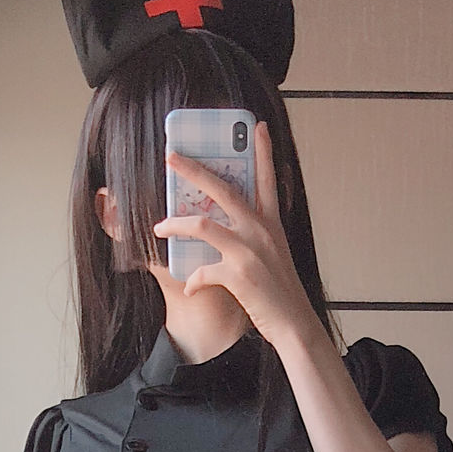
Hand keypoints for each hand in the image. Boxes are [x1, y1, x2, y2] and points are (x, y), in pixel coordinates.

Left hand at [155, 124, 318, 351]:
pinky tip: (191, 286)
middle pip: (223, 189)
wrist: (294, 325)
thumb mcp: (274, 256)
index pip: (268, 179)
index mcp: (271, 223)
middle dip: (193, 170)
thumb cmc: (280, 293)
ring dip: (176, 224)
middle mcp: (261, 230)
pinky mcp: (239, 274)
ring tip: (159, 227)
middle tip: (171, 156)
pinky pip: (203, 270)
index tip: (258, 126)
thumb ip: (254, 238)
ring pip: (202, 224)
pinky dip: (194, 279)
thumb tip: (224, 229)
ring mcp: (249, 250)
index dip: (263, 151)